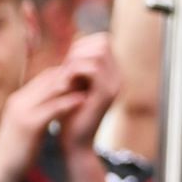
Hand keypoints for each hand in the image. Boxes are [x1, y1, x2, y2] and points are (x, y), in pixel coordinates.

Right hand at [0, 66, 88, 181]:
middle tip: (93, 74)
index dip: (66, 74)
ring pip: (52, 89)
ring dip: (74, 85)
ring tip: (92, 83)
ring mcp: (22, 111)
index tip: (85, 76)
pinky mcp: (29, 124)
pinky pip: (53, 107)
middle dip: (72, 75)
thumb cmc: (16, 152)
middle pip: (49, 79)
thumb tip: (53, 107)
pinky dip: (70, 102)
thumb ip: (37, 113)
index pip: (45, 77)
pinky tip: (85, 100)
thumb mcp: (25, 127)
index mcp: (18, 101)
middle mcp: (18, 102)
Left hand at [56, 33, 119, 155]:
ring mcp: (115, 85)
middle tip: (64, 69)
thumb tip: (74, 44)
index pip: (103, 40)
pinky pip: (92, 68)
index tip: (66, 61)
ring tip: (63, 77)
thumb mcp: (74, 84)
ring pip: (97, 53)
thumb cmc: (71, 113)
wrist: (76, 141)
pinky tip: (63, 83)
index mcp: (113, 74)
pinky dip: (73, 71)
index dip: (82, 44)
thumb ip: (77, 66)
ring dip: (74, 61)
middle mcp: (118, 77)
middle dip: (78, 50)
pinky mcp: (106, 94)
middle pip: (103, 42)